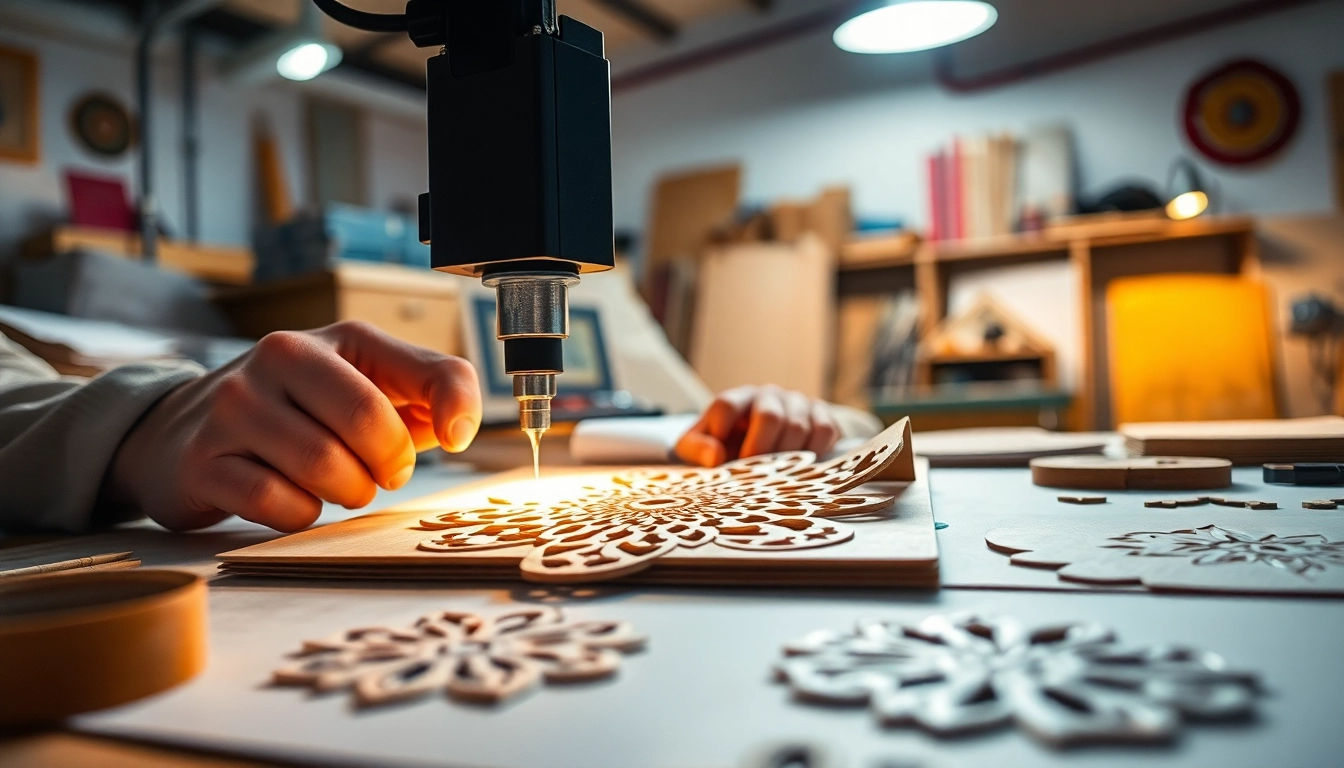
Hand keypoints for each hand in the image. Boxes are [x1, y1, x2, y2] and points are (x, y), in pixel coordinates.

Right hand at [105, 321, 481, 531]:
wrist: (182, 430)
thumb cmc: (301, 411)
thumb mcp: (371, 383)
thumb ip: (432, 390)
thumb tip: (460, 429)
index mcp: (339, 338)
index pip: (424, 372)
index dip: (454, 413)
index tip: (453, 441)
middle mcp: (281, 356)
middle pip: (368, 423)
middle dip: (388, 465)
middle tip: (382, 474)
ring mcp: (235, 405)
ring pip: (324, 467)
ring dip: (347, 493)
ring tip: (339, 485)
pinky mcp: (203, 459)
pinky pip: (278, 504)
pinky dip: (301, 514)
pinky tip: (296, 498)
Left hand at [674, 385, 839, 466]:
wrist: (766, 444)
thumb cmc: (728, 447)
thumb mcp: (701, 447)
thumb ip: (698, 449)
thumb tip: (715, 457)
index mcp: (736, 400)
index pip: (727, 405)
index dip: (722, 431)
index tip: (721, 459)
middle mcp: (768, 396)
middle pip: (769, 416)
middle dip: (760, 450)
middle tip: (754, 475)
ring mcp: (797, 403)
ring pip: (797, 426)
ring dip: (786, 457)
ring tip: (776, 476)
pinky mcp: (822, 415)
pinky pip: (824, 431)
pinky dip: (815, 452)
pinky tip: (803, 467)